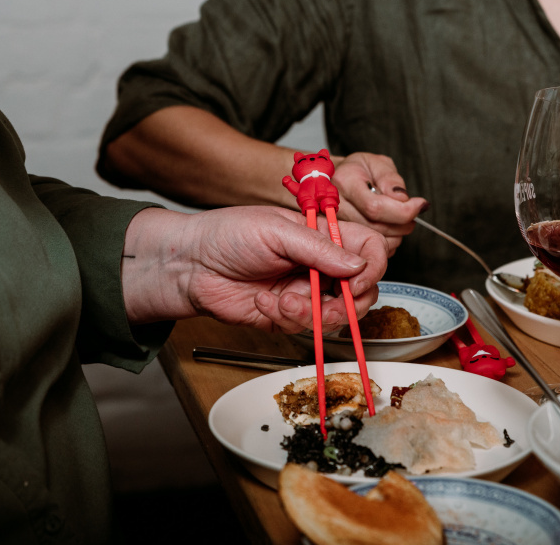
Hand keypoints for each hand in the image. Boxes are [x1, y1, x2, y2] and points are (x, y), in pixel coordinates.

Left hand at [121, 206, 386, 332]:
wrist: (189, 266)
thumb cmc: (226, 235)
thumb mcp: (275, 231)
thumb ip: (320, 248)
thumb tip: (358, 265)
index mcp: (322, 236)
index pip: (369, 250)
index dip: (371, 268)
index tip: (354, 279)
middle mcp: (319, 265)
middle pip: (362, 290)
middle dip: (345, 302)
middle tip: (324, 301)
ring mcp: (305, 292)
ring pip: (336, 316)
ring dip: (311, 313)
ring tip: (281, 300)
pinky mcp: (287, 316)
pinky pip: (305, 328)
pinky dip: (286, 318)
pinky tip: (263, 302)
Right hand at [330, 152, 427, 254]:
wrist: (335, 180)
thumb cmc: (358, 170)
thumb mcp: (376, 163)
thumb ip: (389, 178)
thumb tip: (402, 197)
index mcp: (345, 183)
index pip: (374, 207)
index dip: (402, 210)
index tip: (420, 204)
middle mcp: (336, 206)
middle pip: (375, 227)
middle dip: (403, 223)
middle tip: (414, 211)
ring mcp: (336, 224)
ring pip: (373, 239)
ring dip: (397, 233)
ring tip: (402, 217)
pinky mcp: (342, 236)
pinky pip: (370, 246)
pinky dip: (387, 240)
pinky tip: (390, 226)